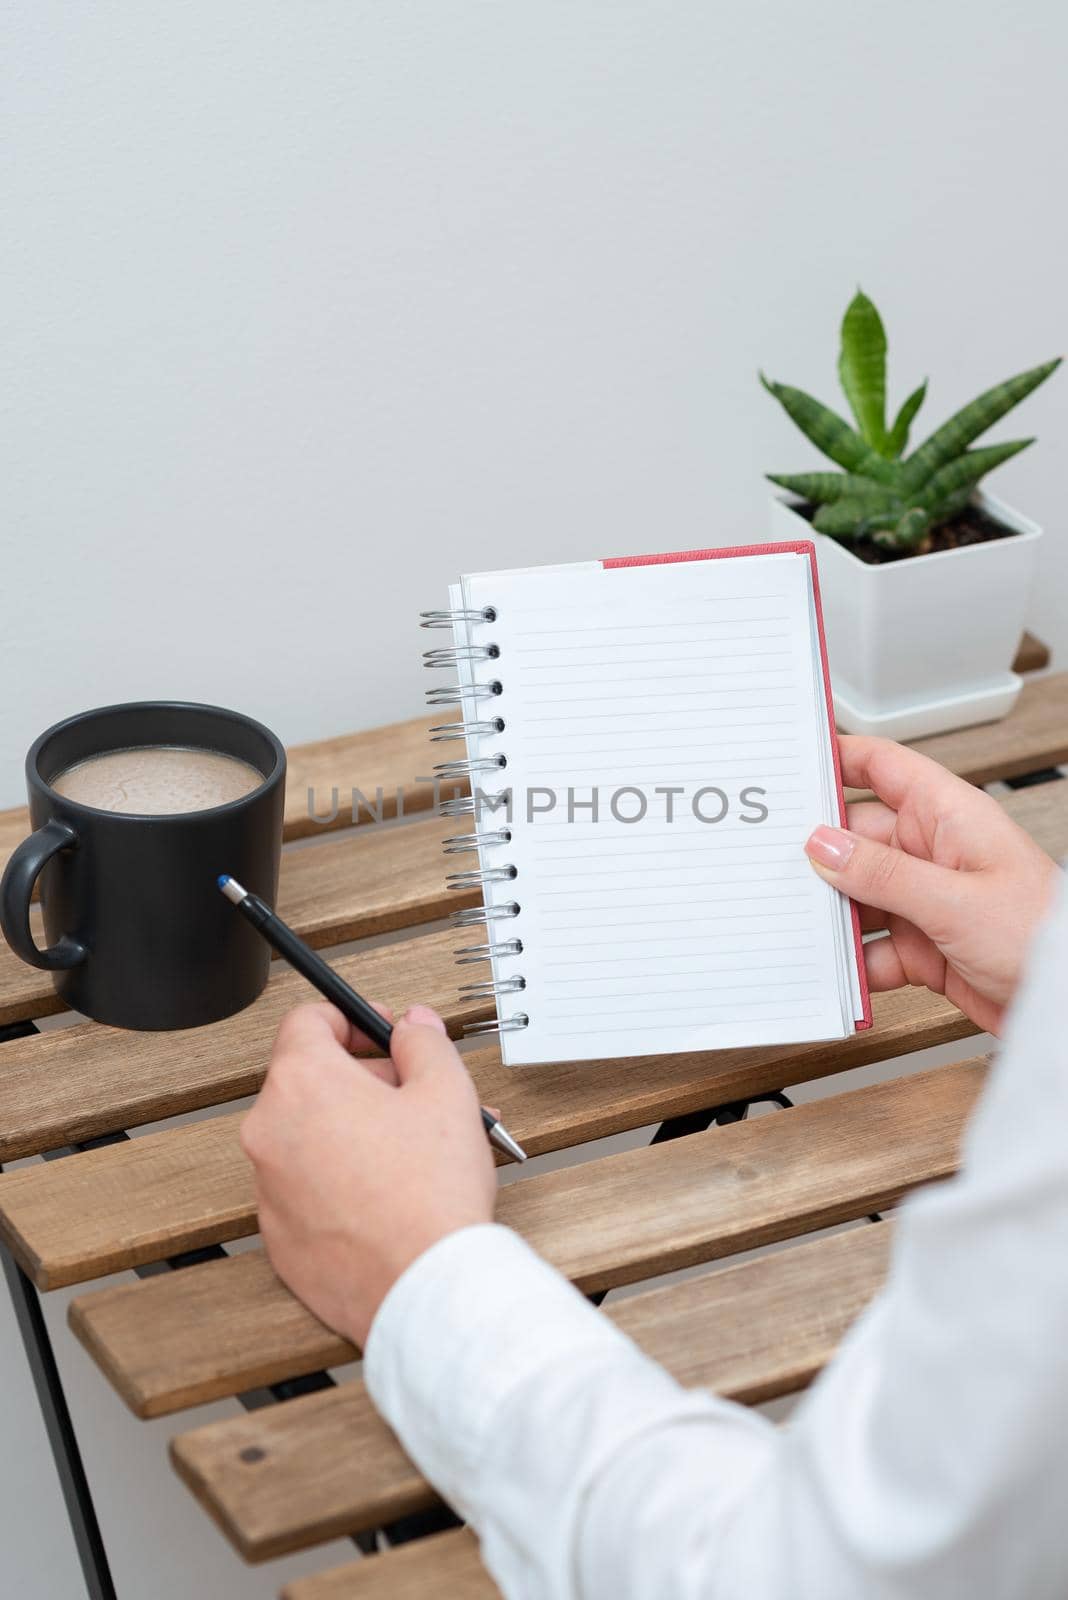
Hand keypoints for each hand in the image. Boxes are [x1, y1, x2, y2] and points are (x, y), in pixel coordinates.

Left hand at [240, 1002, 496, 1347]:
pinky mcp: (279, 1238)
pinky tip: (390, 1194)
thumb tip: (412, 1027)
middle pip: (310, 1080)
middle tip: (413, 1094)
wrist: (424, 1287)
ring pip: (311, 1137)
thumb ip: (424, 1043)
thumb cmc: (431, 1195)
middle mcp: (270, 1131)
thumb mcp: (446, 1092)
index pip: (307, 1021)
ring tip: (417, 1149)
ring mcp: (268, 1189)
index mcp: (302, 1083)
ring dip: (356, 1130)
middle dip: (364, 1079)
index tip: (380, 1034)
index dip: (351, 1019)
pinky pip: (306, 1189)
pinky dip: (340, 1182)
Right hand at [805, 735, 1059, 1034]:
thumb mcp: (954, 900)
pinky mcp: (925, 948)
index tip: (789, 766)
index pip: (881, 767)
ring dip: (832, 917)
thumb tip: (822, 845)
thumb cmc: (1044, 936)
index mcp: (949, 816)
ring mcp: (928, 901)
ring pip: (858, 898)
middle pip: (856, 840)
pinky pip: (872, 949)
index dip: (836, 759)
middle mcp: (934, 852)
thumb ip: (882, 872)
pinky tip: (838, 974)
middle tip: (774, 868)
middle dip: (818, 858)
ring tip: (801, 928)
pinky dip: (853, 963)